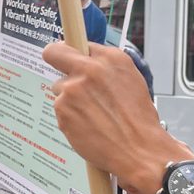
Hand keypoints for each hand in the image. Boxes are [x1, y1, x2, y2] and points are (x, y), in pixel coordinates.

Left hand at [42, 42, 193, 193]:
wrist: (139, 149)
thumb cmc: (138, 120)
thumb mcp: (130, 81)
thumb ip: (105, 68)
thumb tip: (85, 60)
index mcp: (111, 59)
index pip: (79, 44)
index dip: (74, 53)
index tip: (70, 57)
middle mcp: (89, 69)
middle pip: (54, 53)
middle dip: (54, 57)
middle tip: (58, 67)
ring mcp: (73, 88)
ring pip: (59, 87)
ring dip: (68, 98)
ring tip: (91, 114)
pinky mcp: (62, 108)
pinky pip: (59, 108)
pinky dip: (69, 116)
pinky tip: (87, 125)